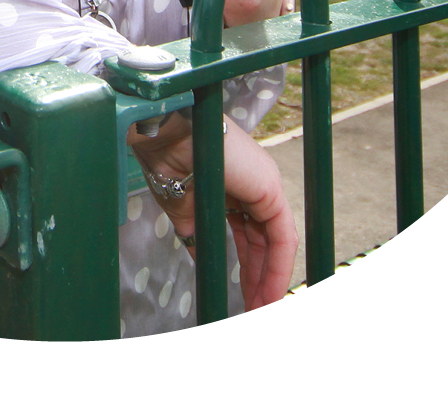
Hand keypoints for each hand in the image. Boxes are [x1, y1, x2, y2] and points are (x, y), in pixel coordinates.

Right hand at [130, 112, 297, 311]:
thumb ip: (198, 235)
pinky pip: (282, 236)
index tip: (243, 294)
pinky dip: (278, 266)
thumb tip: (201, 257)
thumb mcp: (183, 211)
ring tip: (262, 308)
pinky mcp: (271, 189)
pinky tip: (269, 290)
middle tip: (253, 310)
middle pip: (263, 242)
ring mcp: (266, 185)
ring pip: (276, 242)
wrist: (164, 138)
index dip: (247, 267)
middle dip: (258, 279)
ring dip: (269, 279)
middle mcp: (254, 186)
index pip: (248, 234)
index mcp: (233, 187)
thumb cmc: (166, 163)